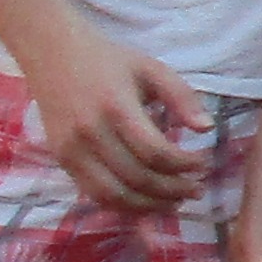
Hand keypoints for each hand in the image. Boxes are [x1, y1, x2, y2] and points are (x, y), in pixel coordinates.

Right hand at [22, 26, 207, 213]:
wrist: (53, 54)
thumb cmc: (109, 61)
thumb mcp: (151, 68)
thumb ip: (181, 96)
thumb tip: (207, 128)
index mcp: (117, 107)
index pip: (154, 152)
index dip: (184, 165)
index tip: (204, 164)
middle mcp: (91, 133)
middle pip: (137, 178)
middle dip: (173, 190)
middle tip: (196, 189)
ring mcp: (72, 150)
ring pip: (114, 195)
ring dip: (149, 206)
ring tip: (175, 202)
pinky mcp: (62, 159)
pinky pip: (93, 194)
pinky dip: (122, 206)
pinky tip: (145, 202)